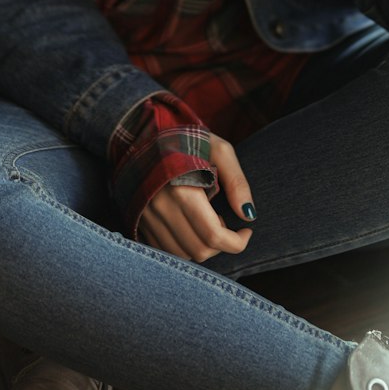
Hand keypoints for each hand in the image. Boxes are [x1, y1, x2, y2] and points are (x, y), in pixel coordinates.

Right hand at [137, 134, 254, 262]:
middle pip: (200, 250)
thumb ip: (237, 182)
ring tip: (207, 220)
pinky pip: (166, 250)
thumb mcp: (219, 150)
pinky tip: (190, 225)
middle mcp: (161, 208)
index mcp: (182, 190)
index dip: (237, 241)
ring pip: (183, 255)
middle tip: (226, 220)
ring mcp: (147, 217)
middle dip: (221, 244)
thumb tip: (249, 215)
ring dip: (202, 246)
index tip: (247, 230)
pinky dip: (184, 245)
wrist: (147, 135)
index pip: (213, 235)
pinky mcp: (140, 222)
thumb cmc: (189, 140)